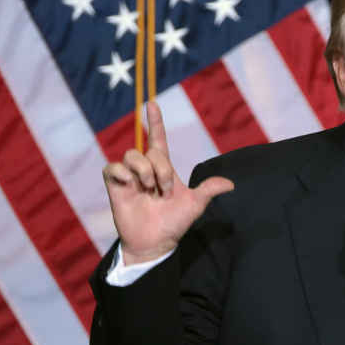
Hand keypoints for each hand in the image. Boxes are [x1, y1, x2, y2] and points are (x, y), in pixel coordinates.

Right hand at [102, 101, 233, 265]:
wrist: (156, 242)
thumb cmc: (174, 222)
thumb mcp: (195, 204)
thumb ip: (209, 190)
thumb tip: (232, 184)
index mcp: (163, 168)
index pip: (158, 138)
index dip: (155, 121)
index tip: (152, 103)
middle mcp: (145, 168)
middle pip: (150, 150)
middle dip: (161, 170)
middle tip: (163, 191)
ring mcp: (129, 177)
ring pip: (132, 155)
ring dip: (144, 171)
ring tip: (149, 190)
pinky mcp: (115, 186)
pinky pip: (112, 167)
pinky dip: (122, 173)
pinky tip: (131, 185)